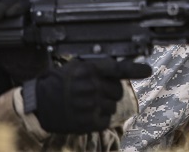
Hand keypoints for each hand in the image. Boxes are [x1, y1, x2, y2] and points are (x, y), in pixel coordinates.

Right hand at [27, 58, 151, 133]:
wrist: (40, 103)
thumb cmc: (60, 83)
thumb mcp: (77, 67)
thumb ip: (98, 68)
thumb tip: (122, 67)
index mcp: (89, 69)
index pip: (118, 68)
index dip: (135, 68)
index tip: (148, 69)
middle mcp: (91, 86)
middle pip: (118, 91)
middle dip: (112, 92)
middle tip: (97, 92)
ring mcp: (90, 104)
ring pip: (113, 106)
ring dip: (105, 106)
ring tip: (88, 103)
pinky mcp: (87, 121)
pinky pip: (106, 120)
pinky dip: (99, 118)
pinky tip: (87, 113)